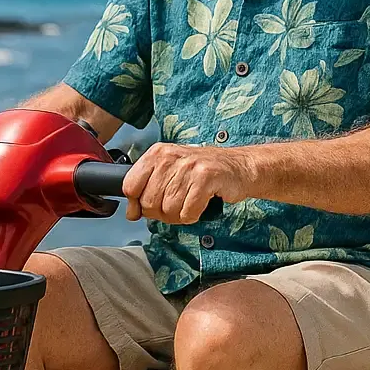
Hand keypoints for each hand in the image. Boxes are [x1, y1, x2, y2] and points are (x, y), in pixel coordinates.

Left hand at [122, 143, 253, 223]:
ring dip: (179, 215)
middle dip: (161, 213)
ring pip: (168, 210)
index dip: (137, 204)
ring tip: (189, 203)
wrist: (239, 167)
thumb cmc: (202, 172)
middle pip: (149, 202)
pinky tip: (200, 205)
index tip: (147, 207)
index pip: (130, 186)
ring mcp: (189, 167)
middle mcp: (171, 157)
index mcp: (157, 153)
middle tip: (176, 205)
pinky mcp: (206, 178)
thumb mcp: (170, 174)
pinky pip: (188, 212)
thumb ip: (147, 191)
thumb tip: (131, 213)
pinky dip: (193, 215)